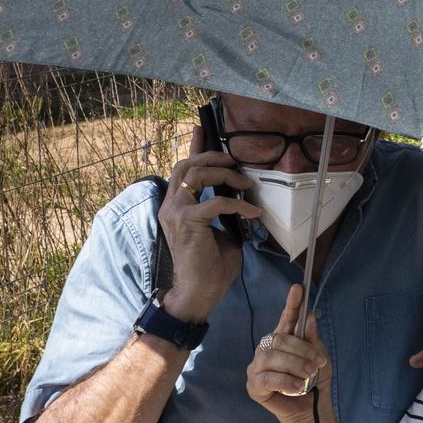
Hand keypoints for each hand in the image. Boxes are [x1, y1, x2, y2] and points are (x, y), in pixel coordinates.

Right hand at [157, 134, 261, 324]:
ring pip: (197, 174)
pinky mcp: (187, 222)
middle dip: (214, 156)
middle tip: (235, 161)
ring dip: (225, 175)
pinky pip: (215, 202)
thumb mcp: (221, 232)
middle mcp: (171, 205)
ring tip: (245, 185)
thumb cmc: (210, 267)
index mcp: (176, 206)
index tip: (202, 129)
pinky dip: (237, 204)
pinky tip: (251, 213)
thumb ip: (223, 212)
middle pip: (187, 164)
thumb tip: (241, 198)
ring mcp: (175, 212)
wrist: (198, 293)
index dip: (193, 147)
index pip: (182, 168)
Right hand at [245, 285, 325, 422]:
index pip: (287, 319)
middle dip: (302, 350)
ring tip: (309, 375)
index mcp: (283, 339)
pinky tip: (298, 387)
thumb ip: (312, 341)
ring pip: (273, 357)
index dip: (292, 304)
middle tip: (319, 362)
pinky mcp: (254, 385)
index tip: (298, 288)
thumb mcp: (318, 359)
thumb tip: (310, 317)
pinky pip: (268, 378)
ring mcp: (258, 367)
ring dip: (295, 365)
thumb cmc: (313, 382)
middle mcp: (267, 349)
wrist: (310, 410)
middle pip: (280, 338)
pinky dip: (286, 381)